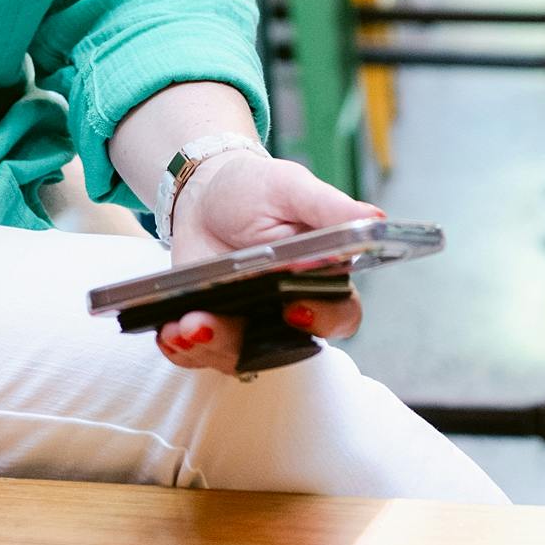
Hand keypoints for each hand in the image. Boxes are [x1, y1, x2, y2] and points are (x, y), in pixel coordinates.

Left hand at [154, 150, 383, 376]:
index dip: (321, 319)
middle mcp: (289, 310)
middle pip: (280, 348)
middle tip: (206, 323)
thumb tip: (376, 218)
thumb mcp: (291, 187)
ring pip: (237, 356)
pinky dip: (182, 349)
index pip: (339, 313)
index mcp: (322, 277)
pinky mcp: (214, 327)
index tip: (293, 309)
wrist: (205, 193)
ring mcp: (250, 324)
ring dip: (206, 346)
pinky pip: (201, 354)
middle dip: (240, 342)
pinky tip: (168, 331)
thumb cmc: (257, 189)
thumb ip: (329, 207)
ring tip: (181, 325)